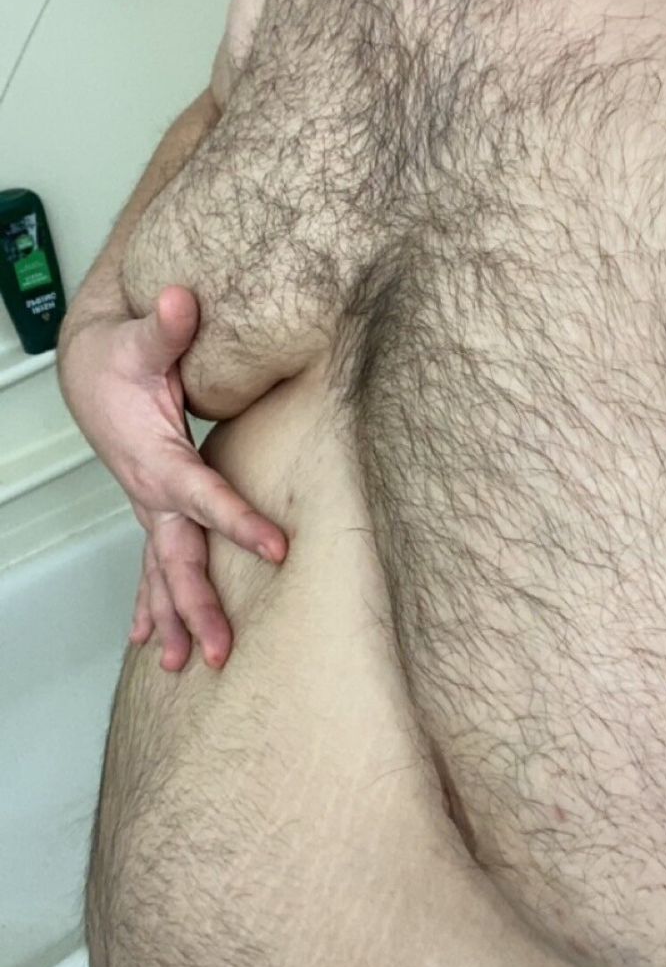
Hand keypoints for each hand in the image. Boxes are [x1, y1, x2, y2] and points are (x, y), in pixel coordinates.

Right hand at [59, 286, 287, 670]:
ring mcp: (148, 506)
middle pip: (178, 558)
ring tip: (184, 667)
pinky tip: (151, 643)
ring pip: (162, 573)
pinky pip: (151, 566)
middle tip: (223, 650)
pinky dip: (152, 605)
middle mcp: (150, 492)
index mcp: (156, 459)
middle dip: (198, 607)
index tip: (277, 549)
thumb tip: (183, 299)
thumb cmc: (118, 357)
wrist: (87, 369)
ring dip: (175, 620)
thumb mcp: (142, 338)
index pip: (202, 498)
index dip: (238, 522)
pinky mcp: (152, 509)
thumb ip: (167, 326)